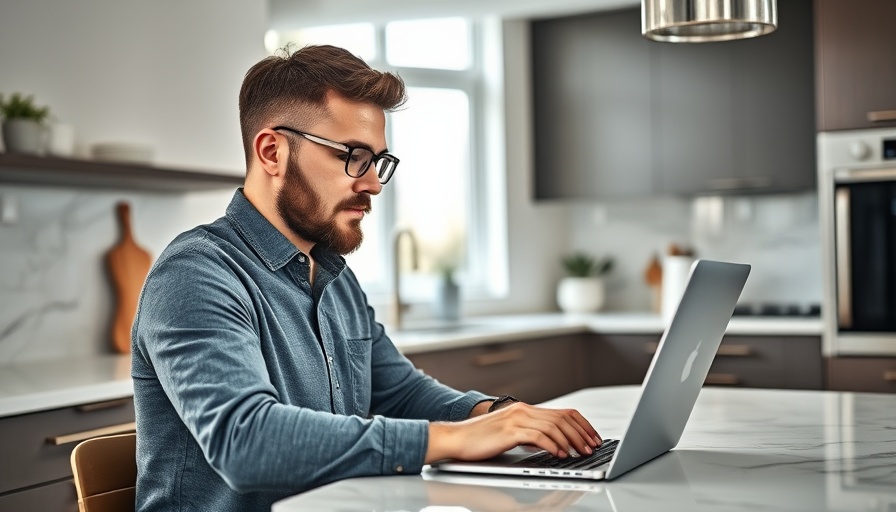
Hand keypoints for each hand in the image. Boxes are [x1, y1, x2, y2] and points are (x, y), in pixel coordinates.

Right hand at [426, 403, 600, 462]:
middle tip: (592, 446)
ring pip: (554, 426)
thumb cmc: (480, 439)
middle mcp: (523, 410)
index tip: (592, 437)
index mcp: (525, 409)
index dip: (581, 424)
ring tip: (580, 452)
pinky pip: (538, 436)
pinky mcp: (510, 431)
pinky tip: (560, 454)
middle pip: (562, 418)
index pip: (562, 412)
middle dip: (582, 433)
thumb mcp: (510, 432)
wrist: (457, 438)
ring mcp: (516, 419)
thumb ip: (529, 433)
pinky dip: (553, 445)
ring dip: (571, 440)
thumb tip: (551, 442)